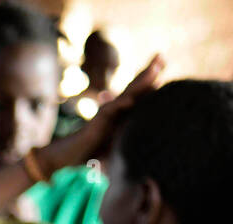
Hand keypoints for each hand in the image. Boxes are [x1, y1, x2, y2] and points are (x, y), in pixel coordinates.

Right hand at [43, 54, 164, 172]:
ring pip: (126, 94)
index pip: (139, 95)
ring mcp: (106, 114)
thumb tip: (147, 151)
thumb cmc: (90, 154)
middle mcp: (114, 110)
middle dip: (149, 72)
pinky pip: (110, 111)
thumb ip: (128, 141)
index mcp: (121, 114)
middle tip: (162, 56)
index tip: (165, 69)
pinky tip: (131, 100)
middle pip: (134, 88)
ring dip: (140, 81)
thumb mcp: (116, 146)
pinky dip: (120, 104)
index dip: (151, 82)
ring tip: (154, 68)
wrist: (67, 157)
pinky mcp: (97, 122)